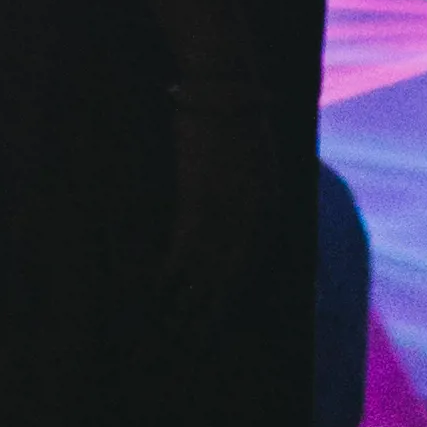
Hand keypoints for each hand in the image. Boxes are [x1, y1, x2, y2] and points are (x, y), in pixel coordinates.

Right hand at [165, 83, 271, 317]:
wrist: (222, 84)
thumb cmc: (234, 115)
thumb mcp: (257, 158)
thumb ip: (252, 192)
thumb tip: (242, 218)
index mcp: (269, 206)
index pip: (252, 264)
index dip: (232, 294)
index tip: (217, 318)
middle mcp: (252, 216)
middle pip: (231, 276)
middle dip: (214, 311)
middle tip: (196, 341)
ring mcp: (225, 211)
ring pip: (206, 270)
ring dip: (189, 302)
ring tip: (173, 328)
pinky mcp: (197, 199)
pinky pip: (183, 249)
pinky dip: (170, 273)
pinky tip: (157, 290)